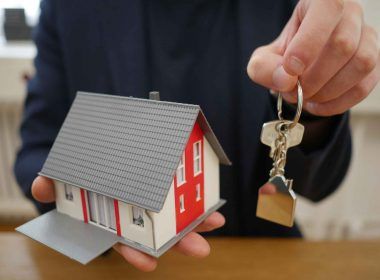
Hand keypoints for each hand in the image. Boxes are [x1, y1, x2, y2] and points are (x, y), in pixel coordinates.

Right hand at [31, 176, 224, 271]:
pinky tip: (211, 199)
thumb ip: (52, 183)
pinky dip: (196, 195)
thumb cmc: (84, 170)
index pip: (124, 240)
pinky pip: (182, 189)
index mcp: (113, 216)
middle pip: (159, 232)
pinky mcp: (165, 179)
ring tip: (216, 221)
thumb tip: (40, 186)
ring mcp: (153, 197)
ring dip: (196, 219)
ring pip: (176, 213)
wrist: (99, 151)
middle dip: (180, 242)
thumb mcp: (66, 177)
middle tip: (200, 248)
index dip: (136, 253)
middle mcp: (135, 211)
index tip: (149, 264)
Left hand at [247, 0, 379, 115]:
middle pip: (343, 44)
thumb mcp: (264, 59)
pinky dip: (338, 102)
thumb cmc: (284, 56)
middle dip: (314, 78)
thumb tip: (286, 80)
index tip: (292, 69)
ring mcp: (367, 38)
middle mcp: (350, 14)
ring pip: (361, 64)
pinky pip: (364, 85)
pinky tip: (318, 105)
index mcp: (320, 2)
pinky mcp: (373, 64)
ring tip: (306, 97)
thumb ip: (265, 68)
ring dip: (328, 91)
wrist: (301, 66)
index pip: (328, 9)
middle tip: (293, 91)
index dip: (309, 42)